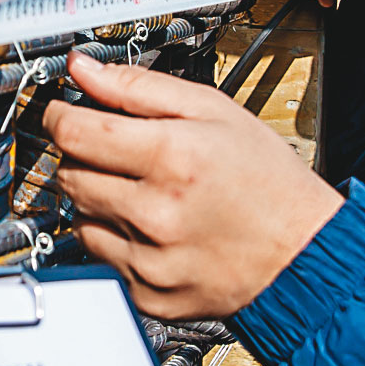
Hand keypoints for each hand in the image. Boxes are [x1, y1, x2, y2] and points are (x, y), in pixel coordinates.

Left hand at [42, 53, 343, 318]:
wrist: (303, 254)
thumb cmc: (267, 183)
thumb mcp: (215, 112)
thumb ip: (140, 88)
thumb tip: (85, 71)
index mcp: (171, 157)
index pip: (74, 132)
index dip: (61, 115)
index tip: (66, 113)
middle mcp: (155, 212)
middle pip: (69, 174)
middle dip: (83, 156)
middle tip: (117, 152)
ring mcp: (149, 259)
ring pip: (79, 217)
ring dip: (97, 198)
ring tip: (144, 191)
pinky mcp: (147, 294)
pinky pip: (101, 257)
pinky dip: (115, 238)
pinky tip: (152, 227)